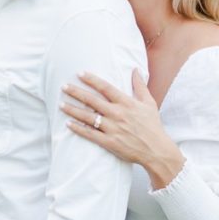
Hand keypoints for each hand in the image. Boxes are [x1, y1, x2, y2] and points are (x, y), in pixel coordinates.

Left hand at [61, 69, 184, 188]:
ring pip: (88, 117)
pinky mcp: (109, 142)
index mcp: (127, 103)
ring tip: (61, 104)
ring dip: (73, 110)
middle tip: (63, 87)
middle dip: (76, 93)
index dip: (92, 80)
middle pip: (92, 101)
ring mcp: (113, 128)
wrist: (157, 150)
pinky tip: (68, 124)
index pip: (106, 88)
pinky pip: (90, 134)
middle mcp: (118, 114)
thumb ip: (140, 86)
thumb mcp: (149, 103)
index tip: (80, 73)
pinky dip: (78, 129)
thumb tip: (135, 69)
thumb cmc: (153, 125)